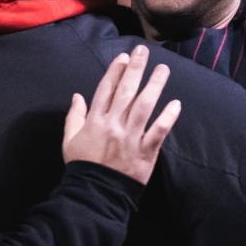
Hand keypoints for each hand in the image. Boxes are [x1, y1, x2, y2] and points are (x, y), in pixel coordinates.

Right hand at [62, 45, 180, 184]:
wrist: (95, 194)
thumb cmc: (82, 166)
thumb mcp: (69, 140)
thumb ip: (73, 117)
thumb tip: (77, 96)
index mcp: (95, 121)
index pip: (106, 90)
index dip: (115, 71)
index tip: (124, 57)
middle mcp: (113, 125)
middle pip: (126, 91)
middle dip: (135, 69)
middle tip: (144, 51)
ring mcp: (130, 138)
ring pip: (144, 106)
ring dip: (154, 85)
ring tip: (163, 70)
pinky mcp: (145, 152)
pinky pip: (158, 132)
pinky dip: (167, 118)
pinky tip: (176, 104)